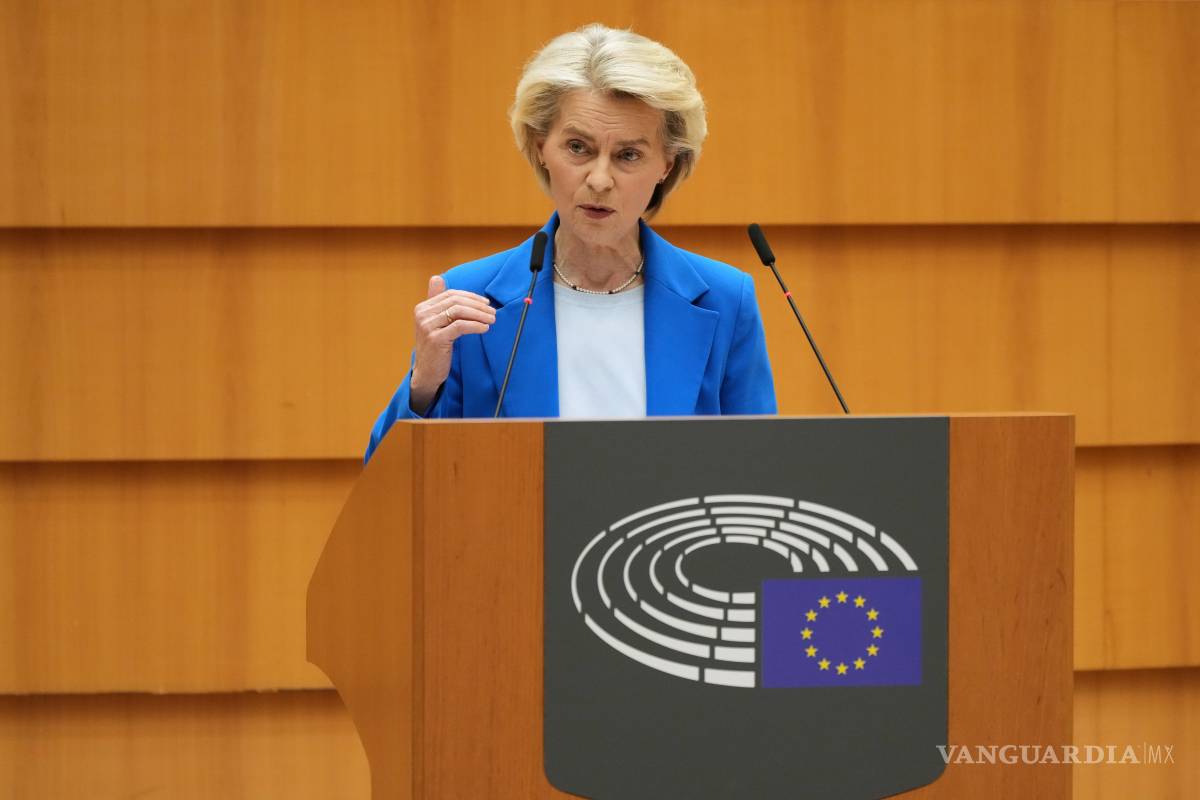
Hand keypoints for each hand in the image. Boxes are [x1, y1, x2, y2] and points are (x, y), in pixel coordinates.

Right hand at [410, 275, 495, 412]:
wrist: (427, 372)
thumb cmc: (435, 348)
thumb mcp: (435, 323)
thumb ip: (437, 302)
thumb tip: (437, 278)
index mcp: (423, 308)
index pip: (451, 294)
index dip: (471, 297)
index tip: (486, 304)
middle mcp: (422, 314)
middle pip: (455, 301)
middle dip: (477, 305)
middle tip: (492, 312)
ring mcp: (427, 327)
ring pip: (459, 312)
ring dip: (479, 315)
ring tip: (491, 320)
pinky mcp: (436, 339)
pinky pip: (460, 326)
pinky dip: (475, 325)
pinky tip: (484, 329)